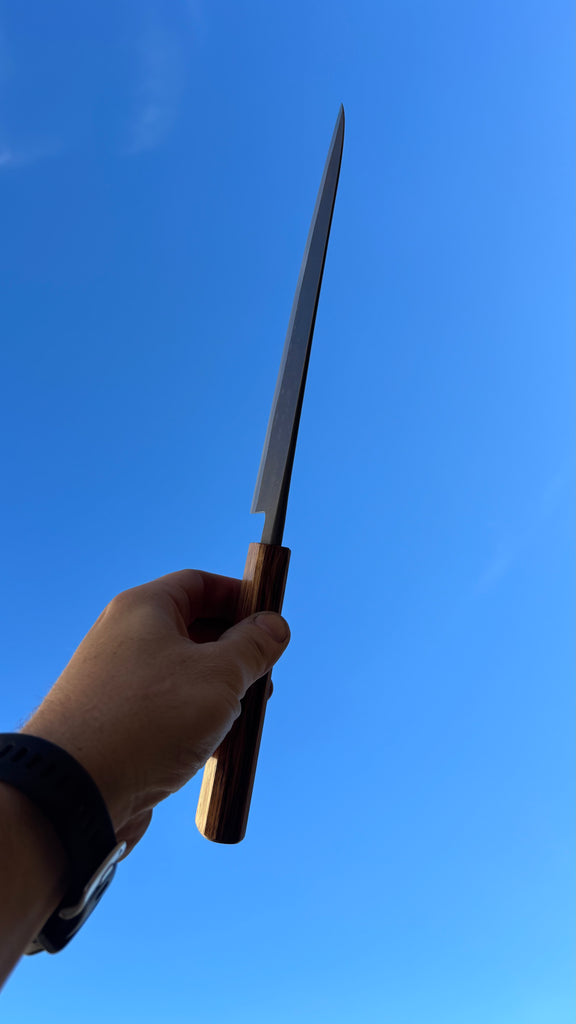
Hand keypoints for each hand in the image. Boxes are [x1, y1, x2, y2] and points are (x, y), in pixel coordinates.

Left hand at [21, 570, 289, 855]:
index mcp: (145, 609)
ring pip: (183, 676)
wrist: (74, 791)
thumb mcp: (218, 675)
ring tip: (242, 723)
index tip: (270, 623)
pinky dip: (194, 724)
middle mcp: (126, 638)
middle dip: (236, 655)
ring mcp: (118, 682)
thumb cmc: (148, 719)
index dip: (240, 598)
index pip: (200, 584)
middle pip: (195, 631)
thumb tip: (274, 626)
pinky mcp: (115, 724)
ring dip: (219, 696)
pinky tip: (213, 750)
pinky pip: (166, 712)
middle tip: (263, 681)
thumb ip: (253, 647)